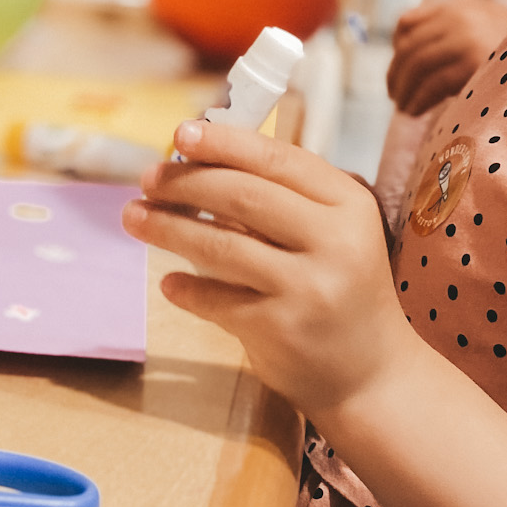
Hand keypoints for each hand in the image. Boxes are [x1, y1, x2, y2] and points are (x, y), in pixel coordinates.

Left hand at [120, 119, 407, 421]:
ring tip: (134, 217)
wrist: (372, 373)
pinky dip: (187, 288)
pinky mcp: (281, 329)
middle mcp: (334, 242)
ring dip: (168, 228)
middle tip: (148, 179)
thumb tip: (199, 162)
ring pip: (222, 245)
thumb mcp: (332, 232)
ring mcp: (307, 288)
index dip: (224, 143)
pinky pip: (218, 299)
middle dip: (185, 182)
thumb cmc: (341, 287)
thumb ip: (283, 198)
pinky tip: (170, 283)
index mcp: (349, 204)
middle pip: (243, 195)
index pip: (278, 159)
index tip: (180, 133)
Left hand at [385, 0, 506, 114]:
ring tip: (403, 108)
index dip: (396, 48)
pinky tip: (413, 112)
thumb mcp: (484, 25)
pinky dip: (417, 100)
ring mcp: (464, 38)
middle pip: (409, 48)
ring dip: (404, 90)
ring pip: (416, 66)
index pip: (407, 22)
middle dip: (396, 75)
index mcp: (458, 6)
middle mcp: (458, 17)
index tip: (397, 69)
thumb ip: (451, 29)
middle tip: (394, 95)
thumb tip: (406, 48)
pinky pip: (431, 84)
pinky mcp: (471, 63)